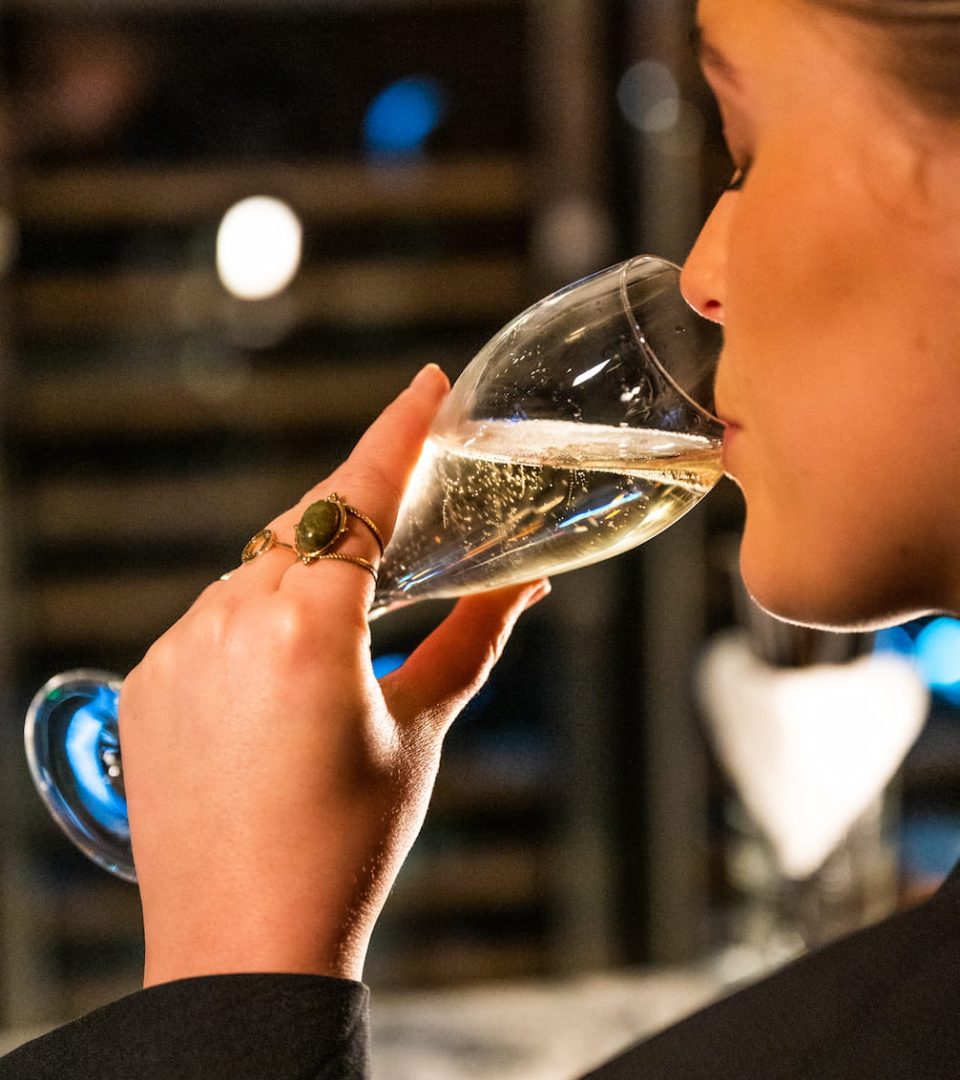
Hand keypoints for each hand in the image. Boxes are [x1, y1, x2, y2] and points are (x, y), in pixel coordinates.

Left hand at [118, 364, 548, 986]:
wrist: (246, 940)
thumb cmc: (348, 843)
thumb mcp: (420, 731)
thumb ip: (472, 642)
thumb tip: (530, 586)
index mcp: (311, 626)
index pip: (359, 498)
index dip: (396, 433)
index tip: (422, 385)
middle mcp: (230, 619)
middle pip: (305, 523)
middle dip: (356, 508)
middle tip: (403, 507)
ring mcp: (178, 647)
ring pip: (254, 567)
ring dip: (305, 570)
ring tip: (346, 619)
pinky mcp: (146, 680)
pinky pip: (211, 616)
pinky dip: (254, 618)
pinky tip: (281, 672)